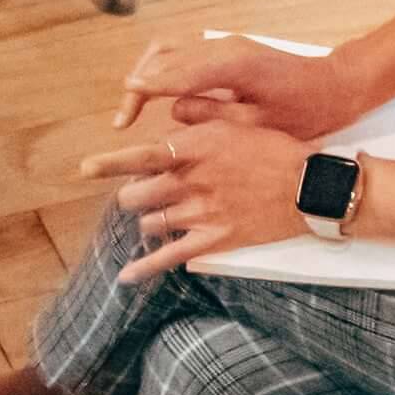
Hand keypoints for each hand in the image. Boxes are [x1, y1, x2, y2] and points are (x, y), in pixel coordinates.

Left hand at [85, 108, 315, 282]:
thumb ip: (196, 120)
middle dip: (132, 195)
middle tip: (140, 193)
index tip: (84, 169)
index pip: (139, 156)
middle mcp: (192, 181)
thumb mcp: (235, 123)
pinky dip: (144, 268)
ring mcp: (201, 213)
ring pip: (150, 223)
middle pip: (136, 195)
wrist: (310, 187)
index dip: (108, 164)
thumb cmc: (275, 150)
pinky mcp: (214, 240)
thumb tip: (167, 118)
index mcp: (195, 149)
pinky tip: (126, 276)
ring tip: (159, 214)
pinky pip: (169, 258)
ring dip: (147, 219)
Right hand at [113, 31, 369, 139]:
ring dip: (148, 72)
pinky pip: (183, 49)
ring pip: (169, 47)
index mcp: (232, 66)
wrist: (336, 86)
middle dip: (139, 85)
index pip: (174, 75)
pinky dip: (163, 66)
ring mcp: (225, 43)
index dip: (144, 93)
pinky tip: (158, 90)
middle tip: (123, 120)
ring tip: (133, 104)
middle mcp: (224, 47)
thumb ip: (212, 115)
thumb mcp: (258, 125)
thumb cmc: (305, 112)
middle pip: (163, 56)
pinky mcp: (227, 47)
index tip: (123, 115)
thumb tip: (173, 109)